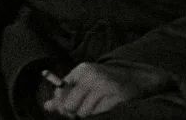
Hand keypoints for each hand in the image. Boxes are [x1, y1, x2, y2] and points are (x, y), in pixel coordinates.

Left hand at [42, 61, 168, 116]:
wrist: (137, 78)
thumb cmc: (106, 81)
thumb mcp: (85, 81)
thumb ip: (66, 93)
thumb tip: (47, 106)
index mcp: (82, 69)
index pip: (60, 91)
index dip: (61, 103)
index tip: (66, 108)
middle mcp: (92, 76)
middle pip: (70, 105)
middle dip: (73, 112)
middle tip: (82, 110)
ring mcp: (106, 87)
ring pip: (84, 114)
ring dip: (89, 115)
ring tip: (97, 106)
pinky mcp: (118, 99)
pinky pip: (100, 116)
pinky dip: (101, 115)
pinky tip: (106, 108)